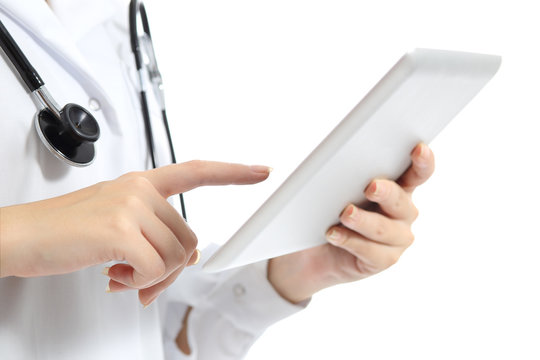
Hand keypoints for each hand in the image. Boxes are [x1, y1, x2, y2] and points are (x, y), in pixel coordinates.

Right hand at [0, 161, 270, 305]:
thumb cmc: (65, 232)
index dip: (232, 172)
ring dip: (152, 278)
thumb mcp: (118, 227)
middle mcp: (138, 189)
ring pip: (176, 256)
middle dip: (170, 268)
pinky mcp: (120, 231)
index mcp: (140, 183)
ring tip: (121, 275)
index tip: (261, 171)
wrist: (18, 237)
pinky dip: (140, 283)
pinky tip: (114, 277)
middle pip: (188, 238)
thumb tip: (191, 255)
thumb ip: (156, 235)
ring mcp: (130, 206)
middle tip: (141, 279)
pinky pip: (156, 269)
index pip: (196, 172)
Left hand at [267, 143, 434, 302]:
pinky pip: (370, 251)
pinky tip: (334, 234)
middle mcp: (404, 212)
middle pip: (400, 201)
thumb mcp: (341, 188)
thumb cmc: (332, 210)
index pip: (418, 173)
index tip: (418, 149)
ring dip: (363, 220)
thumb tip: (340, 161)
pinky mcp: (384, 259)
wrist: (317, 248)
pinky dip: (350, 240)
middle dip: (386, 192)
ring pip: (383, 228)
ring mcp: (397, 238)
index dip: (423, 161)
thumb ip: (350, 175)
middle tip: (371, 186)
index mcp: (400, 187)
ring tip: (345, 213)